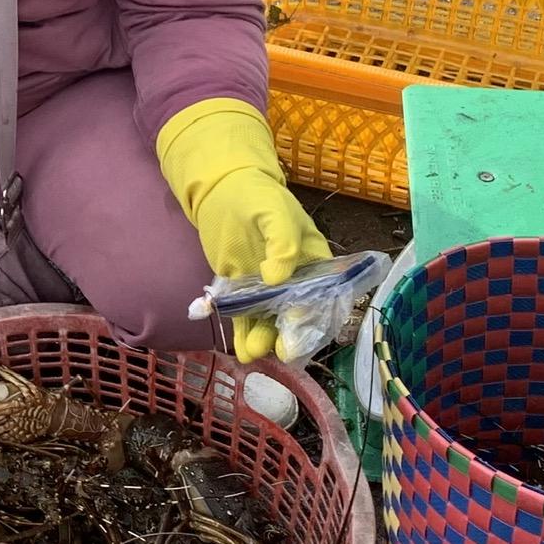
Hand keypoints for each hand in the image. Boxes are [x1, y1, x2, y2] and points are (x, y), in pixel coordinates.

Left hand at [156, 98, 333, 363]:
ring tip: (254, 352)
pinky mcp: (242, 291)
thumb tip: (277, 278)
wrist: (223, 191)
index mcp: (314, 263)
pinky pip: (246, 317)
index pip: (320, 296)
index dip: (312, 315)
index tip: (299, 330)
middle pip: (297, 316)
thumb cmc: (258, 196)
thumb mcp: (275, 212)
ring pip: (270, 322)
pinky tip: (241, 350)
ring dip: (265, 339)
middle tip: (279, 350)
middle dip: (289, 336)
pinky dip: (244, 334)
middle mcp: (295, 282)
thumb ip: (283, 242)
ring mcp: (267, 289)